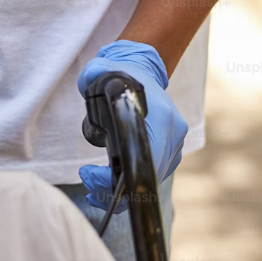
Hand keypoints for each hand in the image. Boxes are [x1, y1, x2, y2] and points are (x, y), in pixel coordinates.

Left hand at [76, 40, 187, 210]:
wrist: (143, 75)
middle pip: (147, 175)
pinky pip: (152, 177)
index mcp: (162, 115)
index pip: (145, 157)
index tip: (89, 173)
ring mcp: (175, 145)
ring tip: (91, 185)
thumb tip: (90, 77)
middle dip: (112, 188)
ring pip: (150, 180)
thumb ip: (94, 71)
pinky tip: (105, 186)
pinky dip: (131, 186)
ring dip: (120, 191)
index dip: (118, 176)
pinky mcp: (170, 154)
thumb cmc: (123, 75)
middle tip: (86, 180)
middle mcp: (174, 133)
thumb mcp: (103, 69)